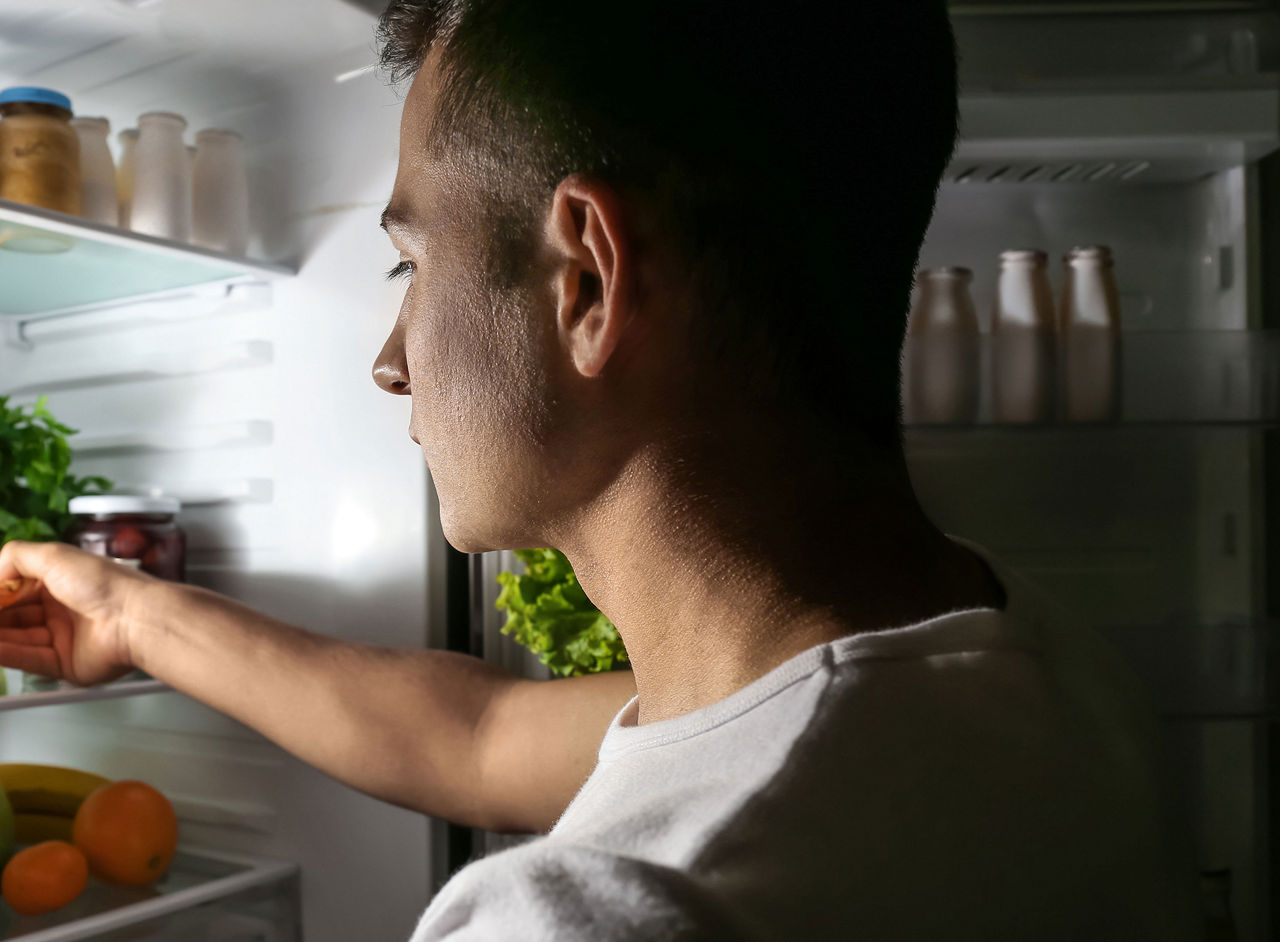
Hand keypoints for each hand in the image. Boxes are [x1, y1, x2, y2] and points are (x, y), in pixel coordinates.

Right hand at [0, 541, 153, 686]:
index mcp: (63, 581)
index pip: (16, 588)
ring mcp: (64, 637)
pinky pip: (28, 658)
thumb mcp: (54, 555)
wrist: (136, 618)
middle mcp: (63, 608)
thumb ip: (15, 557)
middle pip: (14, 615)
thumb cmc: (105, 584)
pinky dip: (5, 653)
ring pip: (17, 638)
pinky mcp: (66, 663)